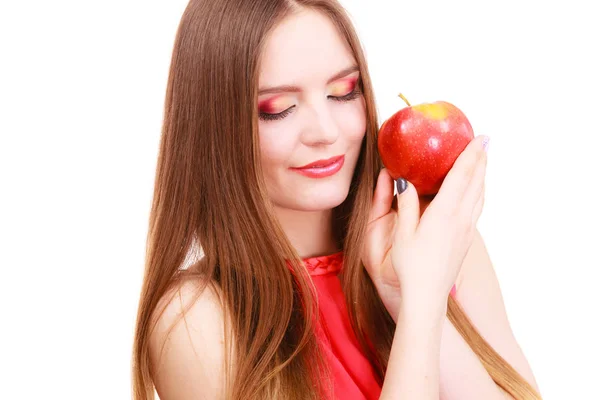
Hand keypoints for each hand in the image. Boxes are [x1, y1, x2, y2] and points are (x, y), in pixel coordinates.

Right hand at [363, 135, 487, 316]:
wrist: (427, 296)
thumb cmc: (410, 267)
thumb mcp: (403, 233)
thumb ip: (405, 205)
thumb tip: (403, 180)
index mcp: (444, 214)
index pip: (462, 177)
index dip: (471, 155)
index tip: (479, 137)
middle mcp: (461, 219)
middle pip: (476, 182)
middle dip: (481, 160)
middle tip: (484, 141)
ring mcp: (467, 230)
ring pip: (480, 195)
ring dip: (482, 175)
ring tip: (481, 161)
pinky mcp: (466, 239)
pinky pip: (477, 207)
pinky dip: (478, 191)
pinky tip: (474, 191)